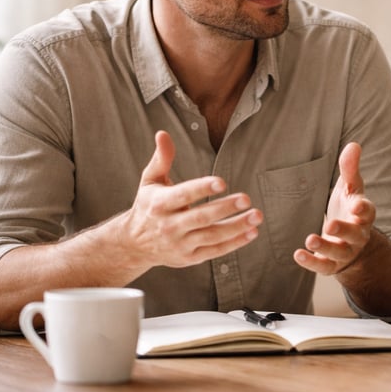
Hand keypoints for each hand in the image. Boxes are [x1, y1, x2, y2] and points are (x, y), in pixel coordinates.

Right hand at [116, 131, 261, 271]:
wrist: (134, 244)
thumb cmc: (147, 207)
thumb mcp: (150, 181)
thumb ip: (161, 158)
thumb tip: (163, 134)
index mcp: (159, 204)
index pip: (183, 196)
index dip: (202, 189)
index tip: (221, 182)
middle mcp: (169, 226)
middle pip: (200, 217)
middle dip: (224, 208)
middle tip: (246, 198)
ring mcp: (180, 244)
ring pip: (211, 236)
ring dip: (236, 227)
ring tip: (256, 216)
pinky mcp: (190, 258)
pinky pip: (215, 251)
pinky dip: (235, 243)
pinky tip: (252, 232)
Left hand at [294, 142, 376, 274]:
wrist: (351, 243)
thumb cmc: (349, 209)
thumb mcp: (350, 188)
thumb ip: (350, 168)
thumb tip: (354, 144)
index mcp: (363, 215)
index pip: (368, 212)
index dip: (363, 210)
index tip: (356, 207)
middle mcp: (357, 235)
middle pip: (354, 235)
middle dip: (343, 230)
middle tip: (330, 225)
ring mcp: (345, 252)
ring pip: (338, 253)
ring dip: (325, 247)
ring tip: (310, 240)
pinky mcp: (332, 265)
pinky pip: (323, 267)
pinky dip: (311, 262)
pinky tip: (298, 254)